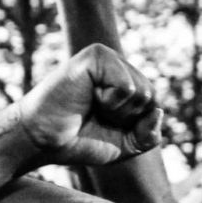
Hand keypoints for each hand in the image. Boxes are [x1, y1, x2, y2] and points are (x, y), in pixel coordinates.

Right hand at [17, 43, 161, 166]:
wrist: (42, 140)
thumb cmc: (78, 141)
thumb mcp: (123, 146)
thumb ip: (148, 135)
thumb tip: (159, 111)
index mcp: (124, 82)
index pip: (153, 104)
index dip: (134, 125)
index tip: (104, 125)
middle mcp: (117, 66)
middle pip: (151, 97)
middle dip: (127, 118)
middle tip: (95, 116)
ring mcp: (107, 58)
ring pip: (142, 91)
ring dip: (118, 111)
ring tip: (91, 105)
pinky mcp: (96, 56)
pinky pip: (127, 86)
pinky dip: (110, 101)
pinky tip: (88, 96)